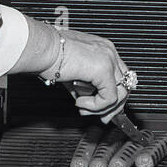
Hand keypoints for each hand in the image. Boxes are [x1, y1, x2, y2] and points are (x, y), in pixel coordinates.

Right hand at [15, 21, 129, 115]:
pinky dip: (96, 106)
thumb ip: (82, 87)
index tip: (104, 110)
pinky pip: (109, 97)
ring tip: (84, 108)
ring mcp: (108, 59)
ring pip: (120, 93)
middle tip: (102, 118)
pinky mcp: (103, 69)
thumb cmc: (49, 55)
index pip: (119, 76)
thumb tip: (85, 102)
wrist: (41, 48)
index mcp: (103, 50)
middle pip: (124, 85)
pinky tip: (79, 101)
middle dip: (113, 106)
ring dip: (102, 107)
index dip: (113, 96)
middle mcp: (109, 52)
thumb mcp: (71, 74)